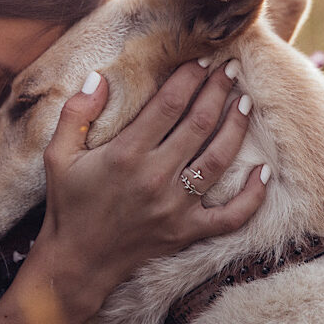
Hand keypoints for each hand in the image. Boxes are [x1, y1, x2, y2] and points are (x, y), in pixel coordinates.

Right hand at [36, 59, 267, 314]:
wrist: (77, 263)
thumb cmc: (68, 205)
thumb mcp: (58, 155)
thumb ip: (76, 114)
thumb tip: (99, 77)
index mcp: (125, 154)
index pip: (168, 104)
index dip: (189, 78)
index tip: (201, 60)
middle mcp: (155, 178)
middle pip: (199, 124)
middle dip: (218, 91)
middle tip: (230, 69)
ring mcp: (175, 208)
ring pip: (219, 159)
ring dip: (236, 128)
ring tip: (245, 103)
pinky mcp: (187, 232)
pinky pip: (231, 215)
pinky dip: (253, 196)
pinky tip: (264, 172)